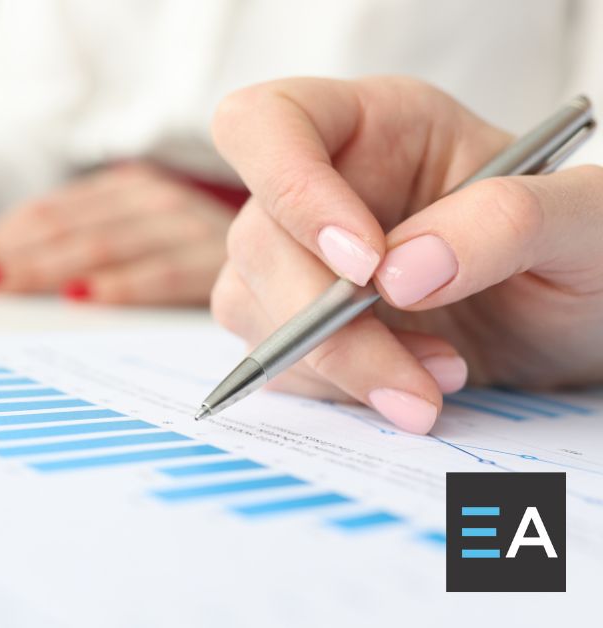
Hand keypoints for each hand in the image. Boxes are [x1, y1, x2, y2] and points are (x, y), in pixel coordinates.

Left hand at [0, 163, 234, 304]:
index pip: (47, 213)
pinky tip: (84, 297)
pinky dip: (122, 283)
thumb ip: (90, 243)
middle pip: (63, 228)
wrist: (297, 232)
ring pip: (100, 245)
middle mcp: (149, 198)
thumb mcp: (146, 229)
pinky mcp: (215, 259)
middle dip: (6, 254)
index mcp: (125, 189)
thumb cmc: (203, 243)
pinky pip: (162, 272)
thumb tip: (7, 272)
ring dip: (44, 266)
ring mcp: (183, 225)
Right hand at [210, 76, 602, 433]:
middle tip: (416, 376)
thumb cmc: (587, 250)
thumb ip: (511, 220)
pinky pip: (276, 358)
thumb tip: (399, 274)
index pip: (271, 123)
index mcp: (379, 122)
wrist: (578, 323)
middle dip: (325, 319)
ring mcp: (302, 255)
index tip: (364, 263)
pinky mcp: (300, 321)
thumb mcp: (588, 218)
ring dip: (335, 363)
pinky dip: (335, 388)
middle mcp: (326, 183)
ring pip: (251, 303)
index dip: (293, 188)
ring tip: (433, 383)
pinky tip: (406, 387)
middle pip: (257, 235)